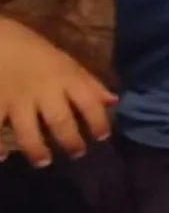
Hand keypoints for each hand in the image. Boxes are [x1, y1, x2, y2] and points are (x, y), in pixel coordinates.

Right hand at [0, 19, 115, 165]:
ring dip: (36, 149)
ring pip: (28, 129)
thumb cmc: (36, 51)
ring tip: (43, 161)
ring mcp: (17, 99)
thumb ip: (89, 84)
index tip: (102, 136)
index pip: (89, 102)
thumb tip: (113, 102)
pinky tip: (1, 157)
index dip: (98, 121)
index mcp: (65, 78)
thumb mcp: (67, 63)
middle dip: (70, 140)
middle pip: (59, 120)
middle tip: (77, 153)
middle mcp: (43, 91)